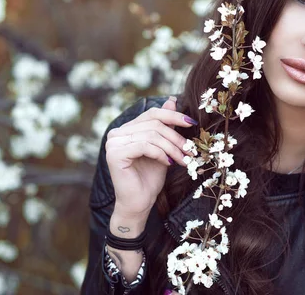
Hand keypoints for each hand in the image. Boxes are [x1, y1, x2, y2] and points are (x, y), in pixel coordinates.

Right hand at [106, 97, 196, 216]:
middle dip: (175, 137)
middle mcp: (116, 133)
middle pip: (154, 124)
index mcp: (126, 129)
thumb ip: (165, 125)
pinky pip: (145, 145)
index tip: (191, 122)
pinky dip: (160, 153)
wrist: (139, 204)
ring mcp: (113, 143)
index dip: (173, 115)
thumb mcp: (163, 148)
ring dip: (172, 147)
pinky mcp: (115, 154)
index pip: (152, 114)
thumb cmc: (150, 178)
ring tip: (183, 160)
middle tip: (190, 151)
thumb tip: (172, 99)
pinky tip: (168, 163)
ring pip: (151, 135)